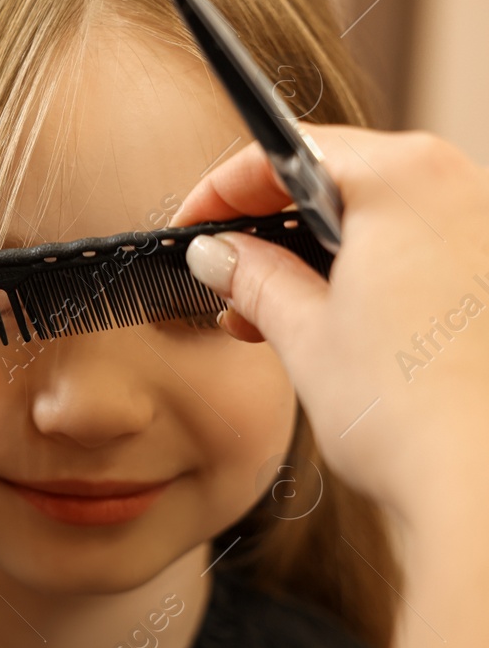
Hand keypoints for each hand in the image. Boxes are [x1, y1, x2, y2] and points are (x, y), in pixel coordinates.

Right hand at [171, 124, 488, 523]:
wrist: (486, 493)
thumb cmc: (409, 410)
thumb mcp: (303, 334)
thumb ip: (253, 278)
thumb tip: (218, 253)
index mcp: (405, 178)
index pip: (285, 154)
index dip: (218, 193)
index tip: (188, 231)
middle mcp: (463, 188)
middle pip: (338, 181)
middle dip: (270, 229)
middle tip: (223, 281)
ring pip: (381, 221)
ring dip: (317, 260)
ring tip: (270, 319)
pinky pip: (422, 254)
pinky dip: (369, 279)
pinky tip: (334, 331)